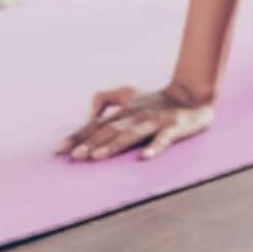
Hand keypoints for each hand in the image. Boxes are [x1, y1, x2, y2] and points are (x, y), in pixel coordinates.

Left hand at [58, 83, 214, 160]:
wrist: (192, 94)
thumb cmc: (157, 101)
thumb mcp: (128, 95)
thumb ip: (106, 99)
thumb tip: (89, 114)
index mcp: (124, 111)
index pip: (96, 124)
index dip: (78, 136)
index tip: (60, 150)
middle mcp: (136, 115)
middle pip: (110, 130)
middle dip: (91, 143)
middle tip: (75, 156)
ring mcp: (155, 122)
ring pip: (132, 134)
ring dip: (114, 145)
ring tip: (98, 157)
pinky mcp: (174, 128)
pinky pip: (164, 139)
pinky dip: (155, 147)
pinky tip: (145, 157)